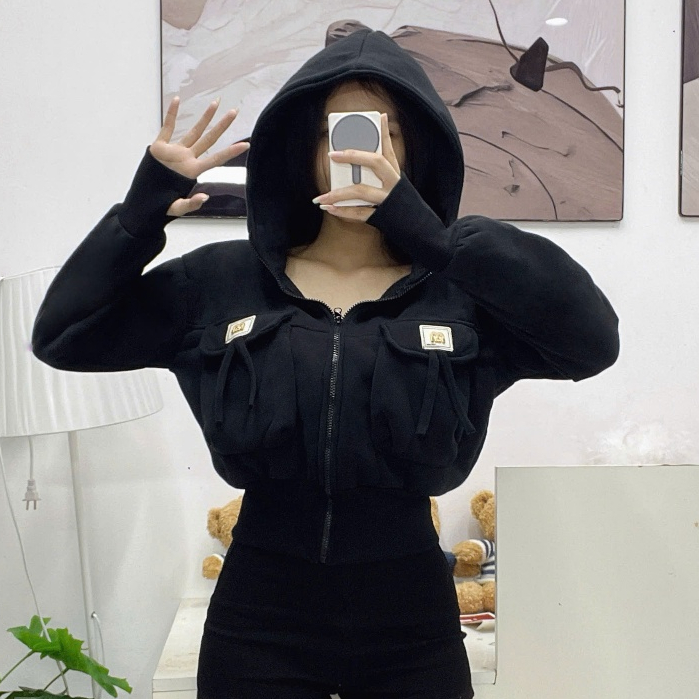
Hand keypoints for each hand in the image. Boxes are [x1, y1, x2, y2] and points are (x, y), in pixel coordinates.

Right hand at [150, 96, 249, 216]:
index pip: (216, 159)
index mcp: (193, 171)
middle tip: (235, 112)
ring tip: (216, 103)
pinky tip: (177, 100)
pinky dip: (171, 113)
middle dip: (222, 126)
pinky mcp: (160, 147)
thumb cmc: (161, 206)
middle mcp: (187, 159)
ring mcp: (175, 151)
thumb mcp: (178, 207)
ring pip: (193, 131)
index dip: (231, 152)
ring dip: (205, 117)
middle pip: (209, 139)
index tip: (246, 145)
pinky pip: (167, 128)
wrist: (144, 201)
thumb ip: (191, 203)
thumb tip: (205, 197)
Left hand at [312, 113, 400, 221]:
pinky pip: (360, 213)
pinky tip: (330, 208)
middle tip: (332, 155)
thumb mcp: (396, 175)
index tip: (372, 122)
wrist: (417, 227)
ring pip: (361, 192)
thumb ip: (386, 152)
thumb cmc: (400, 198)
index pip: (385, 151)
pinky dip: (343, 212)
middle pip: (375, 163)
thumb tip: (381, 119)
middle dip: (353, 157)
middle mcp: (393, 185)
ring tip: (321, 198)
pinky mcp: (380, 217)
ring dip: (338, 194)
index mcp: (395, 174)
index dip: (378, 136)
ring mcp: (386, 200)